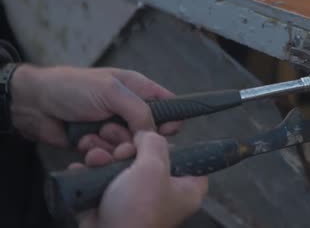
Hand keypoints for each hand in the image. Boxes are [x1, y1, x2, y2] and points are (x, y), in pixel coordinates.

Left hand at [9, 65, 180, 148]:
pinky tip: (84, 143)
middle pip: (149, 134)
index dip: (171, 121)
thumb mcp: (112, 91)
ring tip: (94, 137)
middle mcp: (129, 110)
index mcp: (138, 90)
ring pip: (129, 149)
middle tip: (115, 135)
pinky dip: (98, 154)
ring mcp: (114, 128)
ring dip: (112, 148)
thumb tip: (153, 134)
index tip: (164, 133)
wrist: (35, 104)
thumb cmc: (73, 87)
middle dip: (134, 140)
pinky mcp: (99, 145)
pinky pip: (109, 157)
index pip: (168, 105)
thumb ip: (139, 111)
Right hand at [71, 131, 207, 227]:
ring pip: (124, 168)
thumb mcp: (153, 167)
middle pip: (152, 160)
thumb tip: (146, 135)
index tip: (158, 141)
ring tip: (95, 157)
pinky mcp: (113, 206)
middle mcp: (165, 196)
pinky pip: (104, 182)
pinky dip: (92, 173)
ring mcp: (138, 201)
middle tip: (119, 150)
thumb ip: (154, 143)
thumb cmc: (138, 208)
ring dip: (106, 158)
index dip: (176, 148)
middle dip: (129, 149)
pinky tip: (82, 167)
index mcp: (186, 190)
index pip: (192, 162)